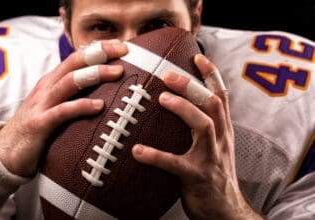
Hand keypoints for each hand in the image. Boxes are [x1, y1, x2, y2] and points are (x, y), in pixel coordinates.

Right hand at [0, 40, 127, 176]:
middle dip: (100, 53)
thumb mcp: (55, 105)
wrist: (5, 152)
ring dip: (95, 74)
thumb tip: (103, 92)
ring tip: (118, 72)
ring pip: (70, 81)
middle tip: (124, 49)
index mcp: (52, 82)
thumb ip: (72, 96)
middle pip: (75, 62)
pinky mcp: (40, 123)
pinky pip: (63, 111)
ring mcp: (43, 104)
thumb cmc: (37, 127)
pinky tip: (99, 106)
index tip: (121, 44)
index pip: (76, 57)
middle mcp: (47, 88)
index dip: (98, 48)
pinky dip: (82, 106)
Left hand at [132, 54, 262, 218]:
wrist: (227, 212)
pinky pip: (175, 164)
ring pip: (202, 125)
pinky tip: (137, 151)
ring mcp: (211, 158)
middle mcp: (220, 140)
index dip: (211, 75)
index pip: (221, 96)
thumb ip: (204, 128)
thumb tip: (179, 108)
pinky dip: (156, 155)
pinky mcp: (197, 177)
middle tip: (169, 74)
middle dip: (192, 85)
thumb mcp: (216, 148)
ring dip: (182, 108)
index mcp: (223, 132)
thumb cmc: (214, 176)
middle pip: (212, 104)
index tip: (197, 56)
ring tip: (161, 98)